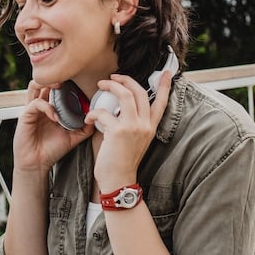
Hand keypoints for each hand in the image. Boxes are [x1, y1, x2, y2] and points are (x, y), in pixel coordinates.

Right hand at [14, 81, 93, 172]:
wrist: (38, 164)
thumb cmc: (52, 150)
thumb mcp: (72, 137)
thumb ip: (83, 128)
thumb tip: (96, 118)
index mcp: (50, 108)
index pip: (56, 88)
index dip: (66, 83)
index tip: (79, 84)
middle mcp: (40, 106)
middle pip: (44, 81)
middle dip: (56, 77)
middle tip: (69, 80)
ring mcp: (31, 110)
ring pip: (35, 85)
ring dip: (48, 84)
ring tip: (59, 87)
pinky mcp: (25, 116)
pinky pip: (35, 103)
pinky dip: (47, 107)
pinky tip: (55, 117)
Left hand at [88, 70, 173, 190]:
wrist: (119, 180)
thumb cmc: (121, 161)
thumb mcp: (132, 139)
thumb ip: (129, 122)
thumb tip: (115, 105)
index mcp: (150, 127)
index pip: (161, 102)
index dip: (164, 86)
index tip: (167, 73)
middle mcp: (144, 125)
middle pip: (140, 91)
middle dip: (125, 79)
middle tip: (113, 77)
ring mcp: (133, 127)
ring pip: (124, 94)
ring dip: (110, 86)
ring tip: (100, 86)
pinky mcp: (118, 131)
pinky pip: (103, 112)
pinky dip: (93, 113)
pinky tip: (88, 119)